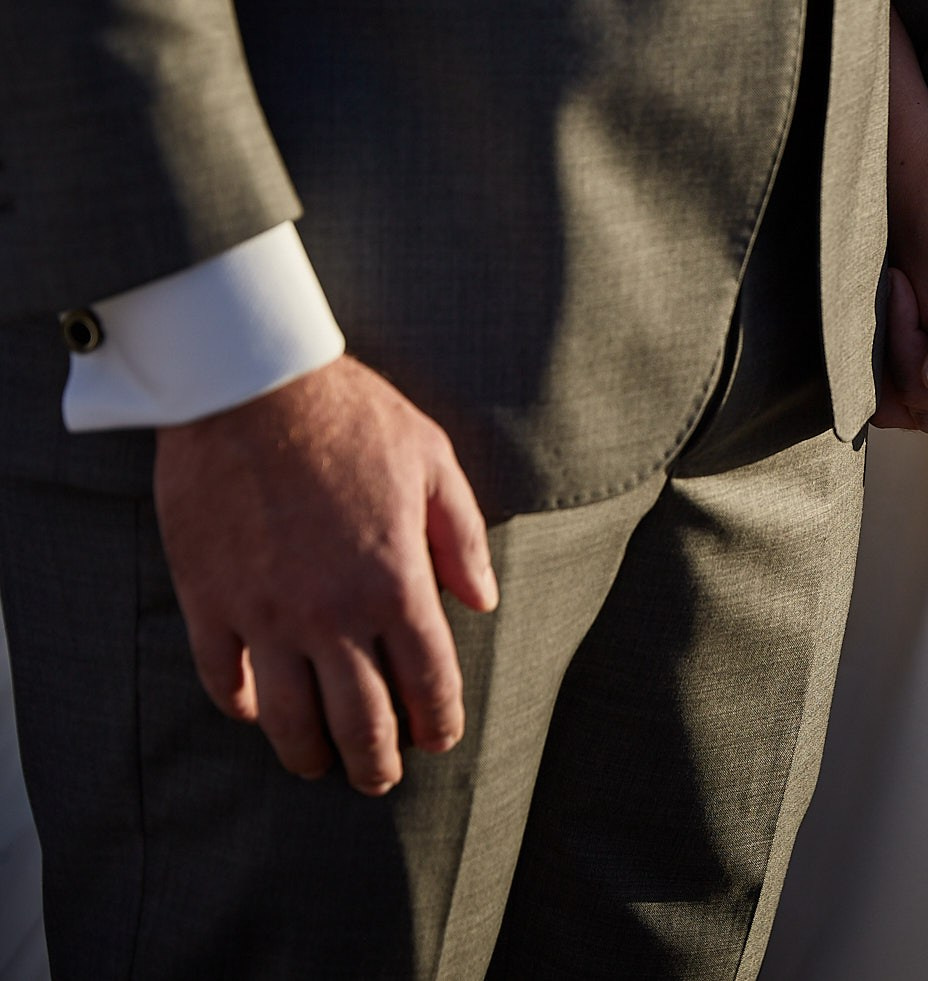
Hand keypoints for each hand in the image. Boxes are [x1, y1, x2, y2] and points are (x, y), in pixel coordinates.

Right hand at [153, 355, 498, 795]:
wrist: (249, 385)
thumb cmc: (352, 416)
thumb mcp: (434, 463)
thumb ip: (462, 539)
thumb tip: (483, 602)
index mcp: (395, 583)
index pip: (428, 681)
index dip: (439, 720)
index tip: (439, 738)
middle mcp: (332, 614)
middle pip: (361, 720)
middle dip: (377, 761)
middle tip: (381, 777)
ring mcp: (265, 614)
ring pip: (288, 718)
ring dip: (309, 753)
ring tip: (321, 764)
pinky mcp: (208, 601)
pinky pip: (223, 677)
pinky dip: (240, 705)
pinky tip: (254, 712)